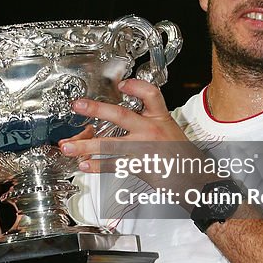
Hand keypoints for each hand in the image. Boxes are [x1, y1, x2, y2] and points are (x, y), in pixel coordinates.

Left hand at [58, 78, 197, 186]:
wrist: (194, 178)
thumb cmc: (179, 153)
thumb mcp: (168, 128)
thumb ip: (148, 119)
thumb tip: (119, 116)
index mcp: (160, 117)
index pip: (150, 94)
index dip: (136, 87)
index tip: (122, 84)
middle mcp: (152, 130)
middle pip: (122, 115)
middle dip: (97, 110)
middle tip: (78, 105)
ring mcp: (145, 148)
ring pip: (111, 144)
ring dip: (87, 146)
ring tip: (68, 147)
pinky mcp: (141, 166)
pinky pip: (115, 165)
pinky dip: (98, 165)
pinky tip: (85, 165)